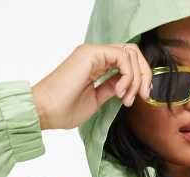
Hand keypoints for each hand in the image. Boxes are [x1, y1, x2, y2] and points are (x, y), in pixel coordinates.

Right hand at [31, 42, 152, 129]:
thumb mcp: (96, 100)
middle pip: (133, 53)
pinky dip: (128, 75)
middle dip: (144, 75)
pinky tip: (120, 92)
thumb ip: (110, 88)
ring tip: (127, 98)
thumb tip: (126, 85)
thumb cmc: (63, 110)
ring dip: (137, 78)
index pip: (127, 61)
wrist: (45, 111)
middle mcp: (96, 55)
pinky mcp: (92, 54)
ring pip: (130, 53)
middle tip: (143, 96)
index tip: (141, 98)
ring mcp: (94, 53)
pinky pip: (122, 57)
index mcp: (96, 64)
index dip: (140, 78)